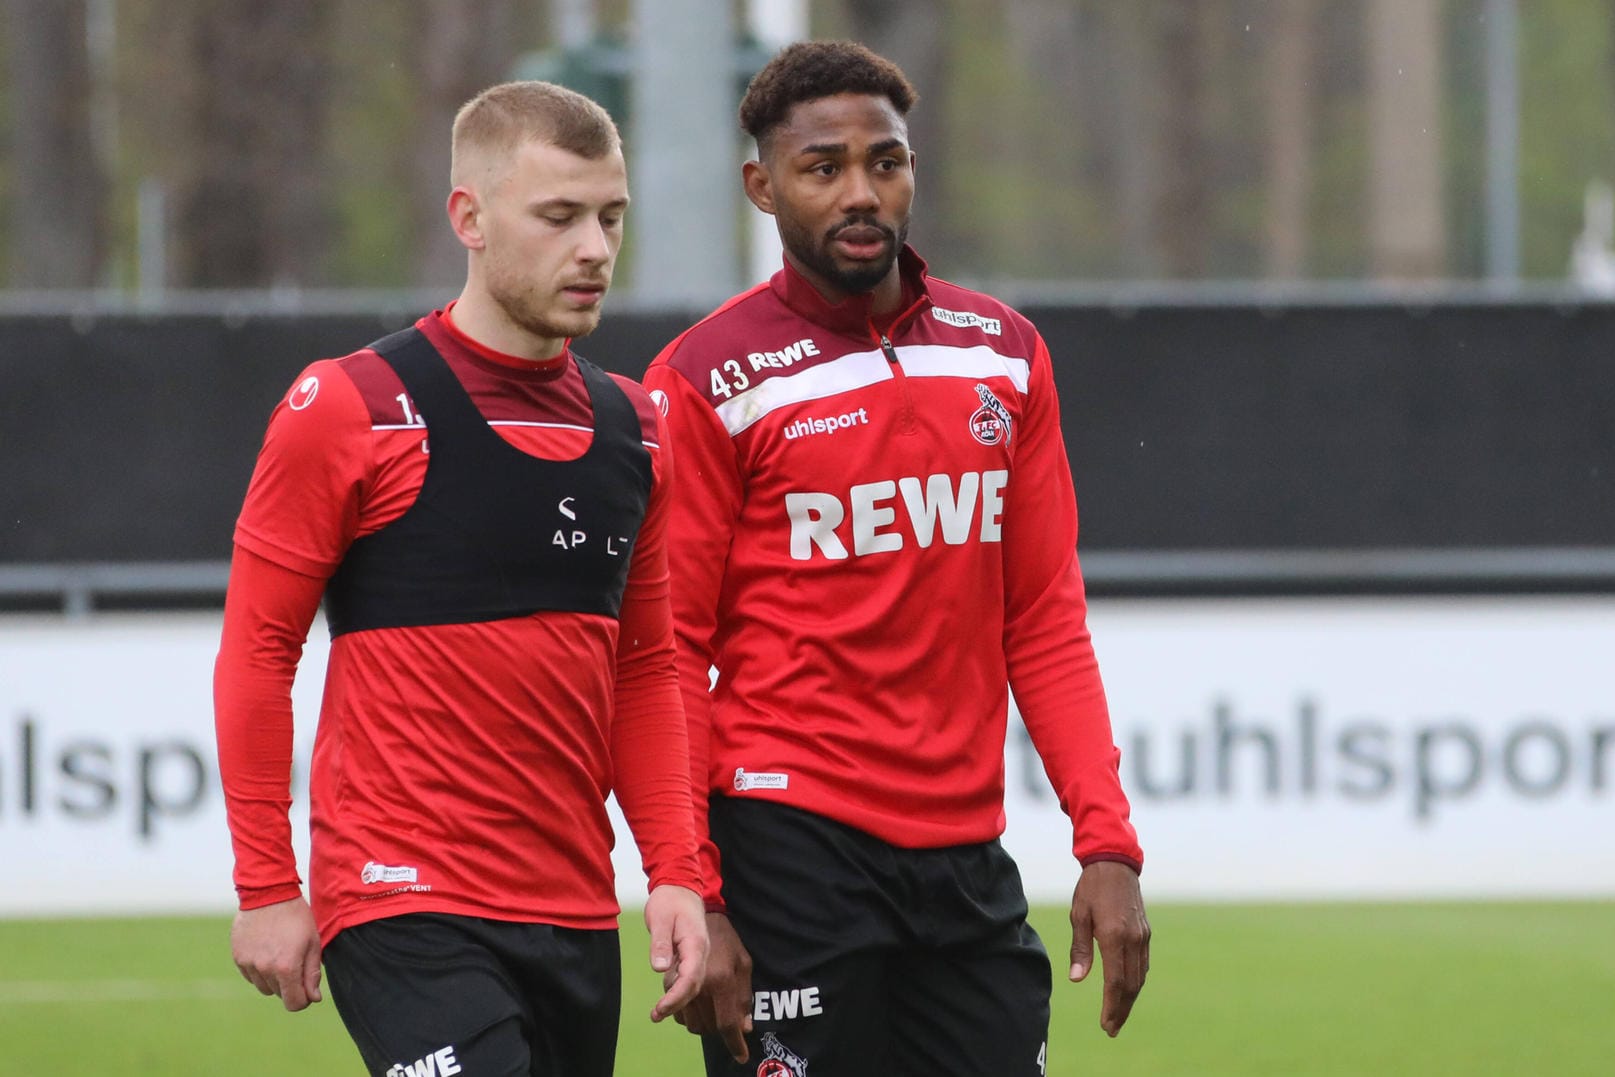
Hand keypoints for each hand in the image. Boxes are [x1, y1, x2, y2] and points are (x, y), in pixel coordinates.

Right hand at [230, 896, 322, 1011]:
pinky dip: (259, 970)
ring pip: (264, 987)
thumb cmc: (296, 917)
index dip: (303, 1000)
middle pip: (279, 994)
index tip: (307, 990)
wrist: (268, 893)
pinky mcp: (238, 957)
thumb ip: (312, 973)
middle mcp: (265, 969)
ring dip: (273, 978)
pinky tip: (266, 949)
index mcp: (286, 967)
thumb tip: (313, 999)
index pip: (294, 1004)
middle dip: (290, 985)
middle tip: (295, 961)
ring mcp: (249, 964)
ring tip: (280, 953)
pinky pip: (251, 976)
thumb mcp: (312, 942)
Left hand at [645, 885, 709, 1022]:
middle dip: (677, 1004)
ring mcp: (698, 955)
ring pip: (693, 984)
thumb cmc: (669, 900)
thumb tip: (659, 968)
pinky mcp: (692, 956)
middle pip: (694, 986)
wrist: (680, 887)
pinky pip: (689, 979)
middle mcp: (701, 952)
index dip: (677, 997)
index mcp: (695, 944)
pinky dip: (679, 991)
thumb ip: (660, 944)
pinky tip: (666, 998)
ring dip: (678, 1001)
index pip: (691, 978)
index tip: (660, 1009)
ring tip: (657, 1013)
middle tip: (655, 1015)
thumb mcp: (659, 918)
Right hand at [674, 911, 753, 1063]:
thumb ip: (744, 996)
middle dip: (719, 1029)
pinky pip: (679, 1014)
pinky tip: (698, 1002)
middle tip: (728, 1018)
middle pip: (708, 1027)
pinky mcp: (669, 982)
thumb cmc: (725, 937)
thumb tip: (745, 1026)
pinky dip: (689, 1015)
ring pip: (692, 1024)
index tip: (741, 1057)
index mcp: (721, 980)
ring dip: (704, 1023)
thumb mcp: (743, 962)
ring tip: (714, 1007)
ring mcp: (681, 984)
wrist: (691, 911)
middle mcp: (700, 986)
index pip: (728, 1022)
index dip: (735, 1044)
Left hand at [1068, 861, 1149, 1036]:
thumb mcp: (1078, 916)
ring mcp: (1142, 937)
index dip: (1111, 1006)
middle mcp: (1133, 940)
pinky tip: (1126, 990)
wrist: (1114, 864)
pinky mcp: (1145, 933)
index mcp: (1114, 936)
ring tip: (1118, 1016)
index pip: (1115, 982)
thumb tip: (1076, 979)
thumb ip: (1080, 949)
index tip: (1105, 1024)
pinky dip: (1135, 982)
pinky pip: (1142, 964)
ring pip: (1139, 977)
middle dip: (1121, 1010)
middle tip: (1111, 1029)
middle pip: (1131, 986)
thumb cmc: (1091, 888)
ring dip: (1129, 999)